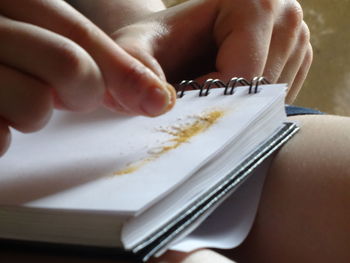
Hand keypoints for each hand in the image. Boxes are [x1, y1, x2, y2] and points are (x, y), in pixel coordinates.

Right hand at [0, 0, 174, 155]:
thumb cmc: (4, 52)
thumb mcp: (42, 38)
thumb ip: (93, 58)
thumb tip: (156, 95)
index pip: (79, 37)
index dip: (124, 73)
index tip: (157, 99)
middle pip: (68, 66)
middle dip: (79, 90)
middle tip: (61, 92)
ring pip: (34, 103)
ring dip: (34, 112)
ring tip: (15, 100)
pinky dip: (3, 135)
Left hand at [111, 0, 311, 101]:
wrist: (170, 46)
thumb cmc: (154, 47)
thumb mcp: (132, 52)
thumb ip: (133, 71)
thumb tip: (161, 103)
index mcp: (253, 2)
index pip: (243, 74)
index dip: (207, 99)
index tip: (180, 99)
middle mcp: (284, 14)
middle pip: (263, 89)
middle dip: (225, 106)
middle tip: (194, 98)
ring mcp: (296, 37)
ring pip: (274, 99)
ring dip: (239, 109)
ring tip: (209, 90)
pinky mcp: (297, 58)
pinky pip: (280, 101)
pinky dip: (252, 108)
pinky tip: (228, 94)